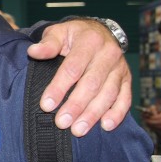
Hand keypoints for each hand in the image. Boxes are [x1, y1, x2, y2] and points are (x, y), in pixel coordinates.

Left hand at [28, 19, 129, 135]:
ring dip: (93, 114)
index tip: (46, 105)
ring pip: (108, 94)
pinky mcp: (127, 79)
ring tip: (78, 130)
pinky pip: (125, 98)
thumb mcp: (59, 32)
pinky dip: (117, 113)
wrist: (100, 31)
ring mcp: (120, 68)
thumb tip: (33, 52)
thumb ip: (48, 43)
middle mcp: (108, 54)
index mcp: (89, 41)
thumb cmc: (74, 36)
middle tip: (61, 123)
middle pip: (91, 84)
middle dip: (75, 105)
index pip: (73, 68)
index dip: (59, 87)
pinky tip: (106, 126)